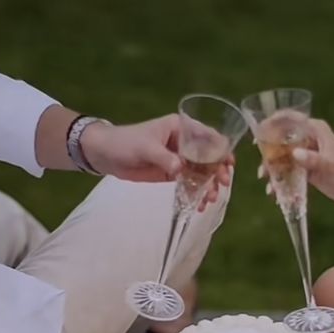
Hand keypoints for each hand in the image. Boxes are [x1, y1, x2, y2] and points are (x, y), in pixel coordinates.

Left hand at [81, 115, 232, 208]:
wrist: (106, 155)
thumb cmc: (125, 142)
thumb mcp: (146, 148)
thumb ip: (164, 158)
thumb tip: (182, 170)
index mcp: (181, 127)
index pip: (208, 136)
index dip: (221, 149)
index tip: (228, 164)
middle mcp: (185, 142)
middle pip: (209, 156)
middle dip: (217, 171)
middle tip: (221, 185)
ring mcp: (180, 158)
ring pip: (202, 172)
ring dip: (209, 185)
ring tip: (210, 200)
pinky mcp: (173, 173)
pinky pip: (191, 182)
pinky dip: (197, 193)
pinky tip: (199, 204)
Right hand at [260, 119, 333, 203]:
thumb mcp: (330, 167)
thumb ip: (313, 161)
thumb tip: (295, 155)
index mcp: (315, 130)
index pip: (290, 118)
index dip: (272, 122)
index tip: (259, 133)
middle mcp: (309, 138)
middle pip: (281, 138)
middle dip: (268, 152)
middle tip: (261, 168)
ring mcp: (307, 152)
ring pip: (282, 155)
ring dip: (272, 167)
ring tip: (266, 181)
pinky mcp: (307, 166)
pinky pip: (288, 168)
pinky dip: (281, 177)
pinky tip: (274, 191)